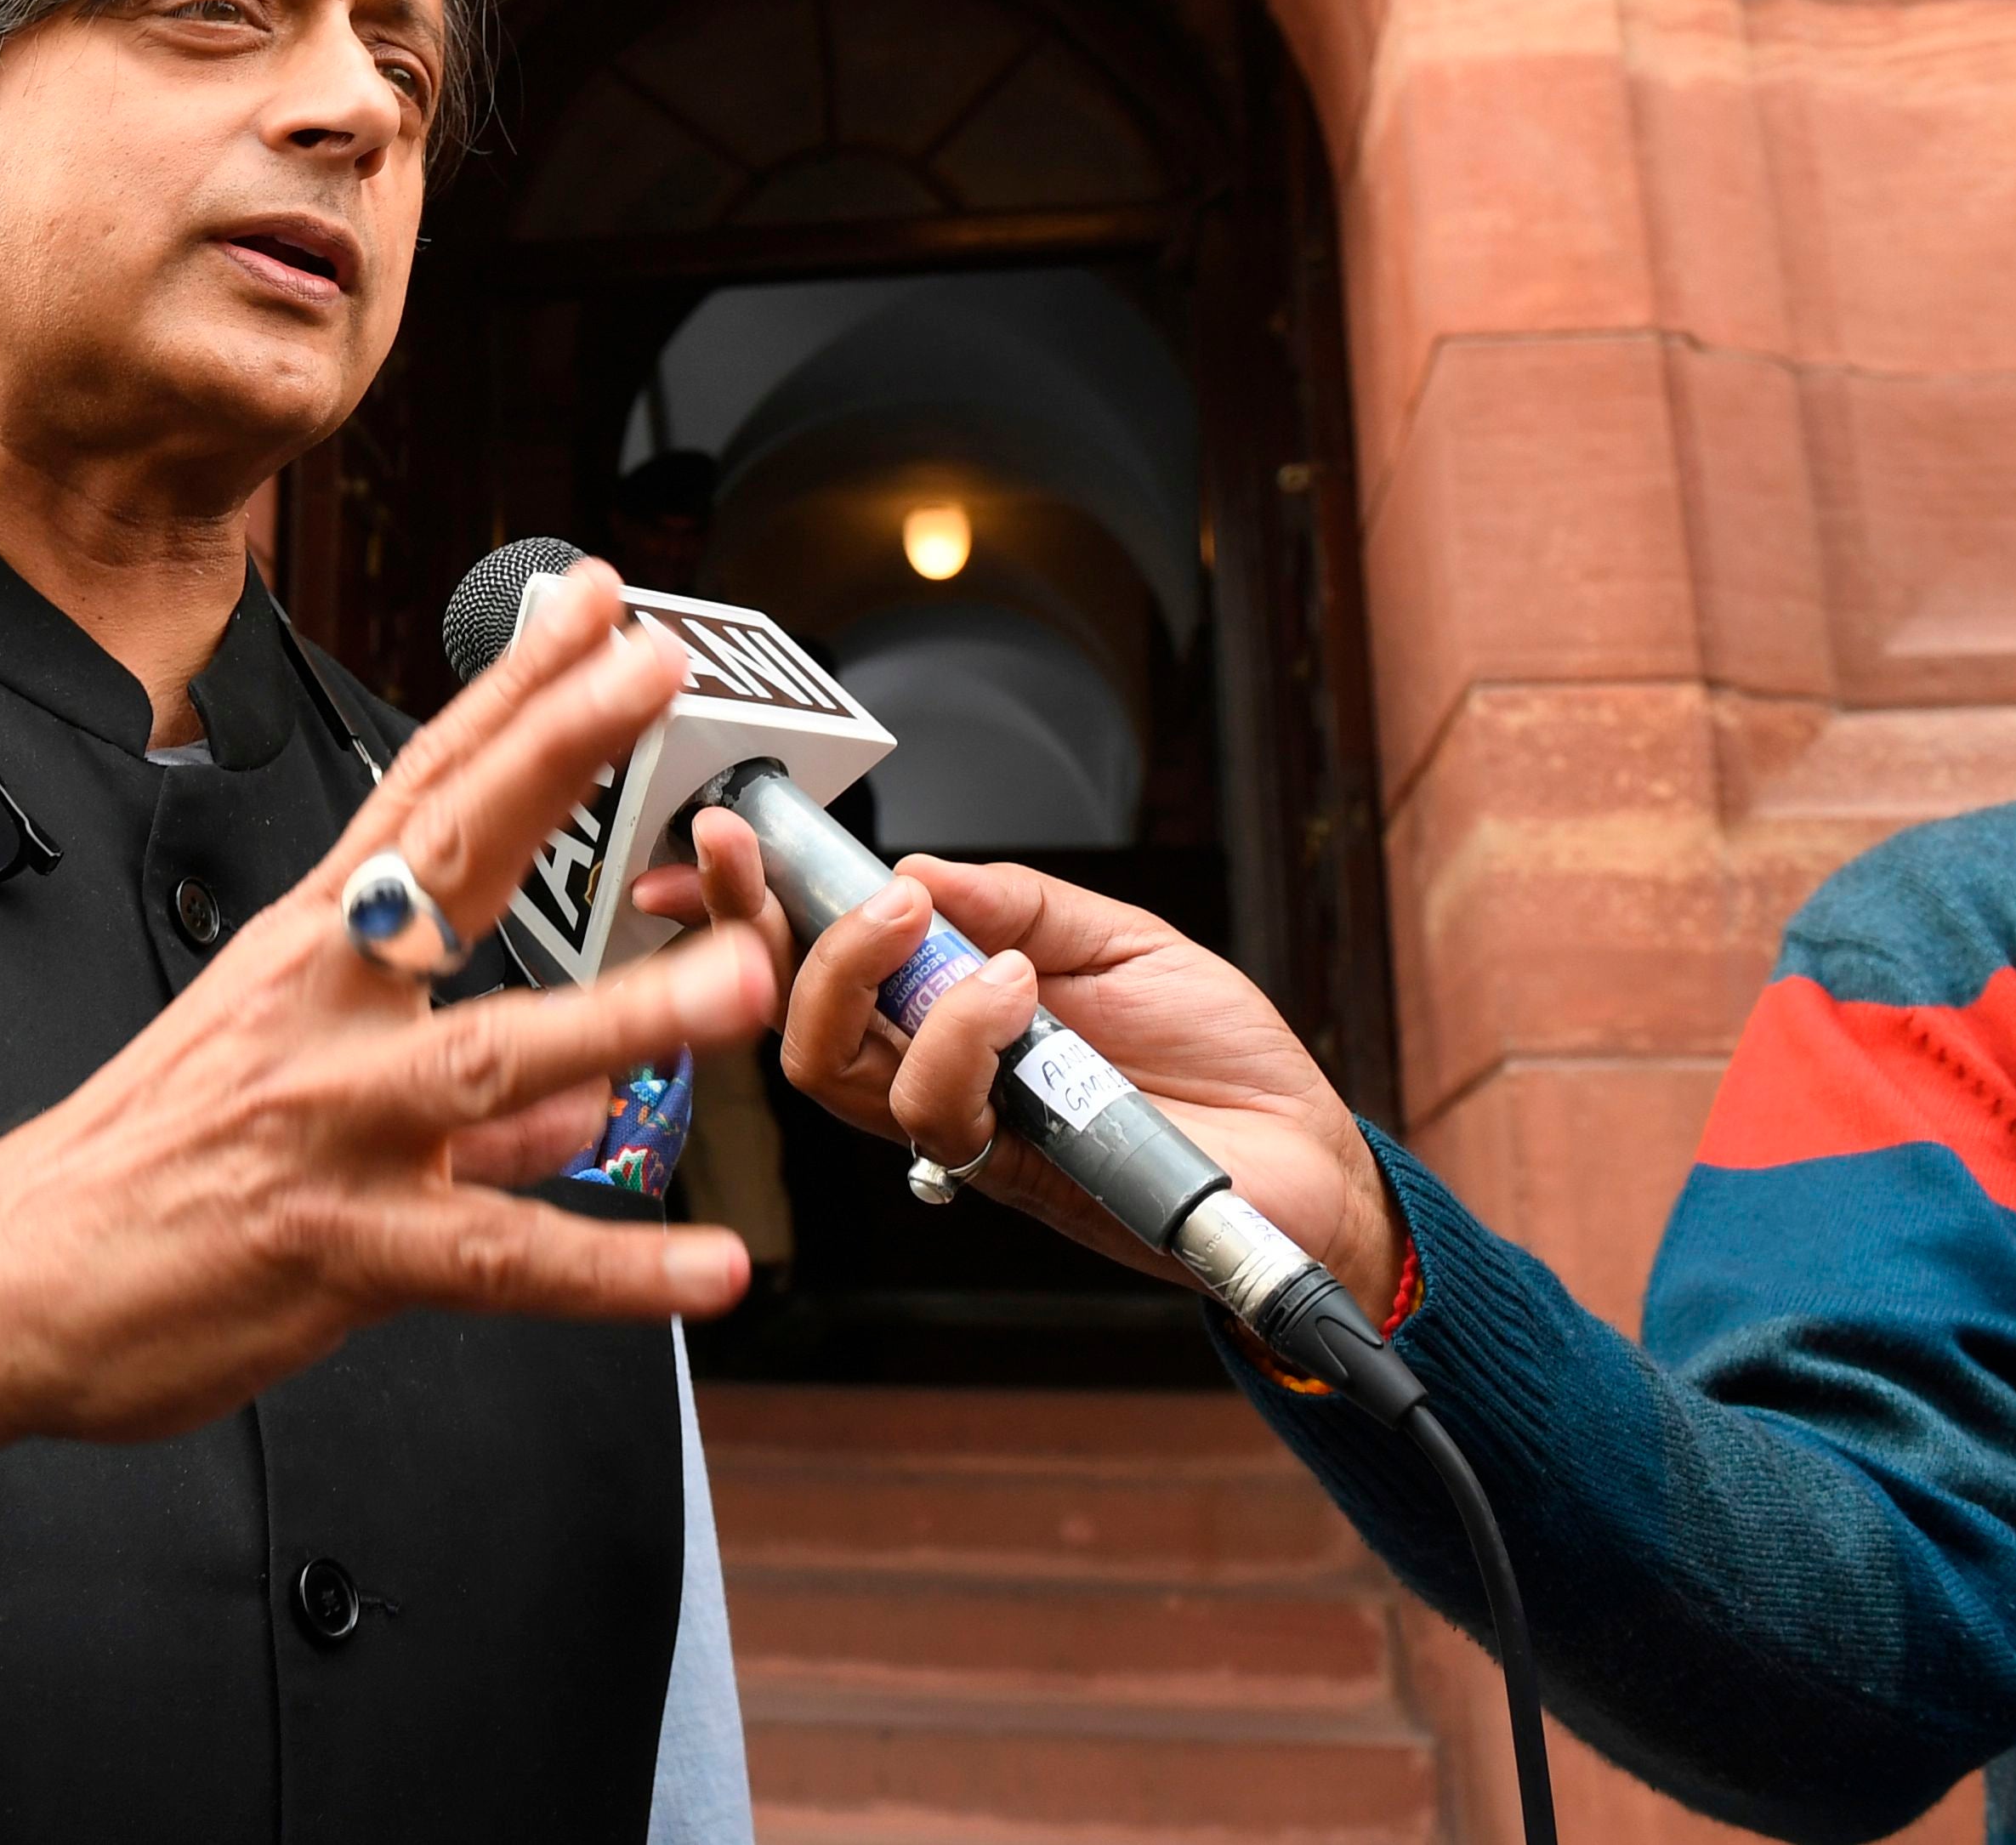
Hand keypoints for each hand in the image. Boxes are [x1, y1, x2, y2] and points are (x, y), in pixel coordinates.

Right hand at [0, 564, 768, 1582]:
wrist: (3, 1287)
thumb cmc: (136, 1177)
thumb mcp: (286, 1089)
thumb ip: (468, 1106)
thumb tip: (580, 1110)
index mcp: (309, 951)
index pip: (423, 790)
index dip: (512, 695)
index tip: (594, 613)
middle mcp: (320, 1011)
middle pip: (451, 860)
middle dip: (557, 757)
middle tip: (651, 674)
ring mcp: (330, 1125)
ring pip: (495, 1057)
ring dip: (624, 1016)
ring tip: (737, 982)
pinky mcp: (336, 1248)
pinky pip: (496, 1259)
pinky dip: (609, 1268)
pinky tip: (707, 1264)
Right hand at [637, 819, 1398, 1325]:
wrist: (1307, 1159)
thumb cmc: (1219, 1061)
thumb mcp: (1121, 938)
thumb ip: (1019, 901)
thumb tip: (917, 866)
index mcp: (948, 1011)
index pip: (816, 960)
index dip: (745, 908)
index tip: (708, 843)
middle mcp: (937, 1074)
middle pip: (793, 1023)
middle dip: (767, 933)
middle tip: (790, 865)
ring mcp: (965, 1127)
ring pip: (837, 1072)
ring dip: (871, 977)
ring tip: (944, 930)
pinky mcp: (1007, 1171)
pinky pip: (935, 1111)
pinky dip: (962, 1032)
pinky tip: (1018, 990)